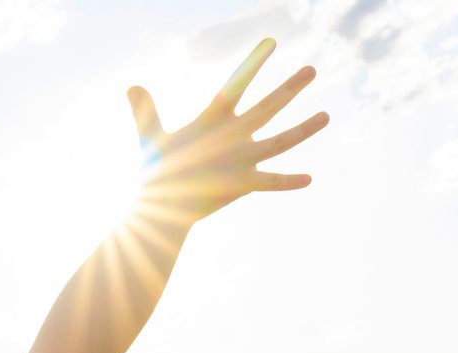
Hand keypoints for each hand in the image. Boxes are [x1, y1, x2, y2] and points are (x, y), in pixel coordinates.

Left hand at [127, 38, 328, 227]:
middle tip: (312, 69)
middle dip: (288, 90)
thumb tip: (131, 86)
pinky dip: (287, 182)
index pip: (234, 86)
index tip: (271, 41)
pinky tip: (308, 179)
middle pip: (265, 109)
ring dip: (302, 131)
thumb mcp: (151, 138)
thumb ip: (145, 112)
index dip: (251, 65)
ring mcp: (241, 159)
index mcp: (213, 120)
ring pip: (278, 142)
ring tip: (326, 115)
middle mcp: (233, 136)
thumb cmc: (157, 170)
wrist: (161, 205)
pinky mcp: (242, 184)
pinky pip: (269, 182)